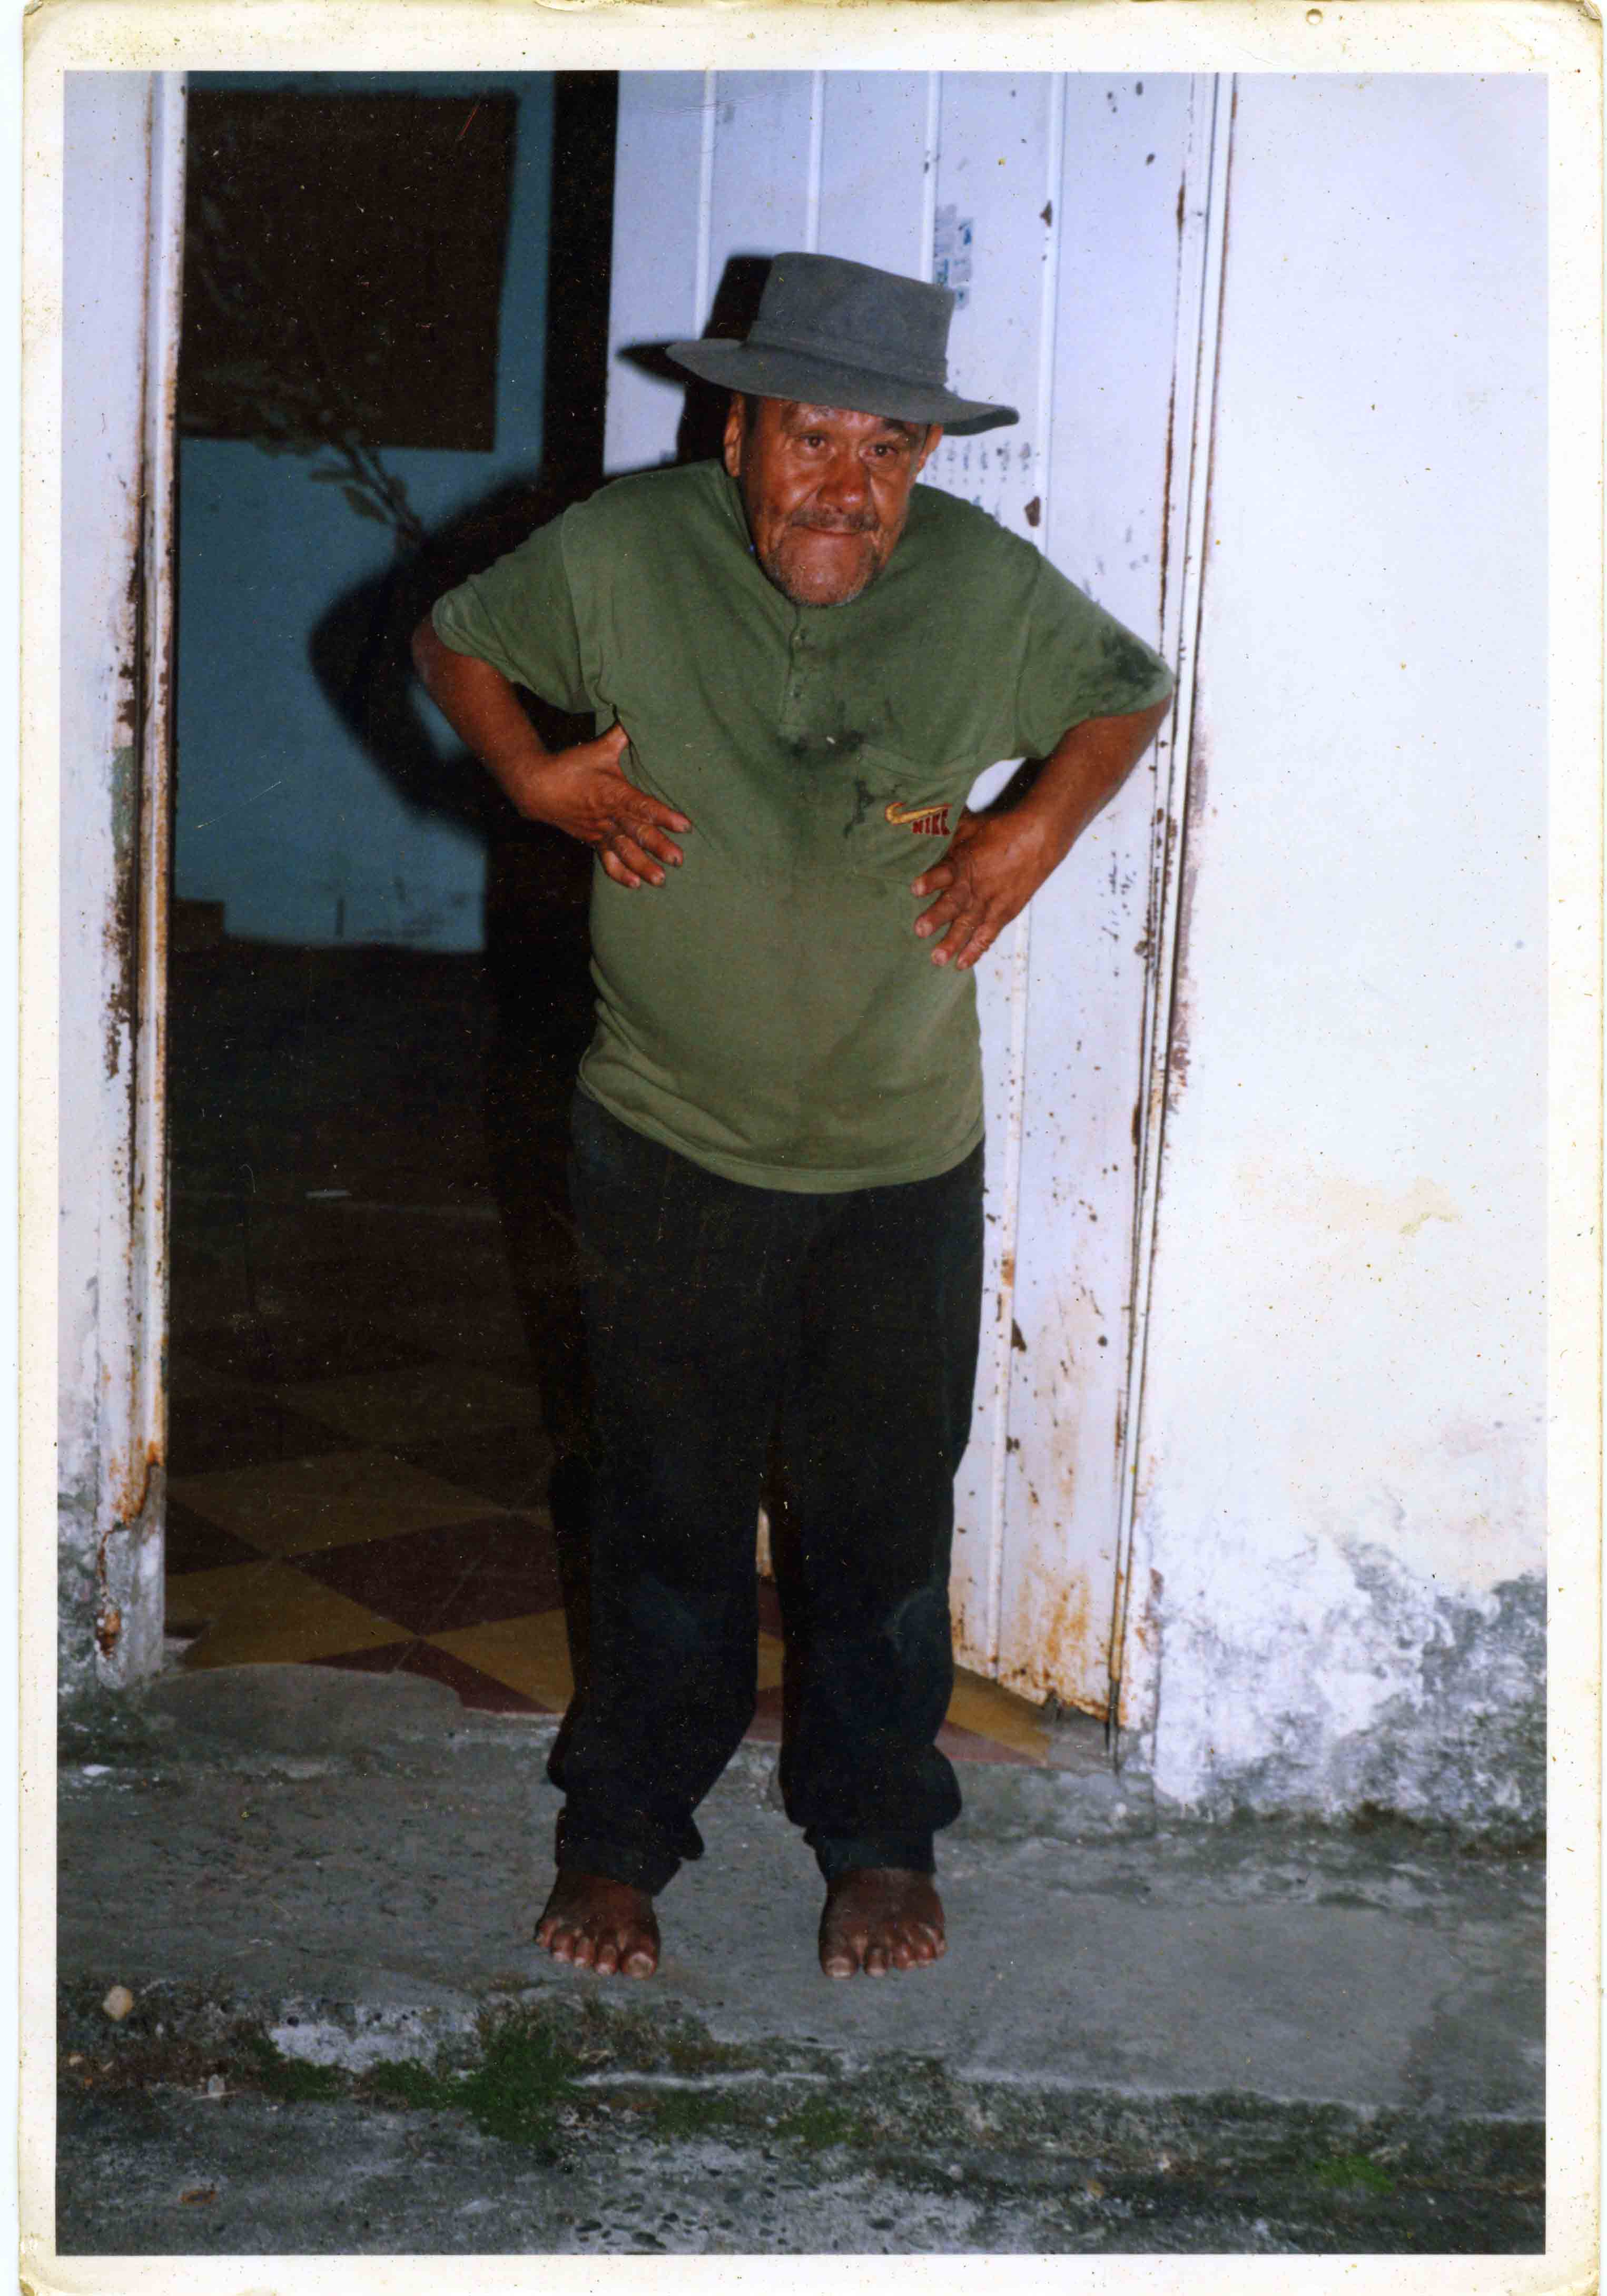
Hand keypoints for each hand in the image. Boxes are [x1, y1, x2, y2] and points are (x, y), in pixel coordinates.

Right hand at [516, 722, 692, 888]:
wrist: (536, 787)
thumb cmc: (571, 766)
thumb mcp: (598, 749)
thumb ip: (622, 737)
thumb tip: (639, 716)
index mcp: (613, 792)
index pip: (643, 806)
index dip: (664, 816)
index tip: (684, 826)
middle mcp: (608, 815)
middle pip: (636, 833)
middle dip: (657, 846)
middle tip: (678, 859)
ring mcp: (599, 831)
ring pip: (623, 851)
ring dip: (642, 866)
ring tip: (660, 880)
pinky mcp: (592, 840)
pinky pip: (606, 860)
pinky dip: (619, 873)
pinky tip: (634, 885)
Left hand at [910, 809, 1057, 969]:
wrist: (1037, 839)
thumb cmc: (999, 830)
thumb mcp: (968, 826)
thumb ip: (944, 836)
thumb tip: (922, 831)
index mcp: (963, 862)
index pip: (944, 872)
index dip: (930, 880)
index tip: (916, 889)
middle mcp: (974, 885)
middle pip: (953, 903)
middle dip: (936, 917)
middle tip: (920, 930)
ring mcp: (989, 902)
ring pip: (968, 925)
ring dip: (952, 942)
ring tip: (937, 958)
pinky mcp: (1002, 914)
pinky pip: (987, 935)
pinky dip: (975, 950)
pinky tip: (961, 964)